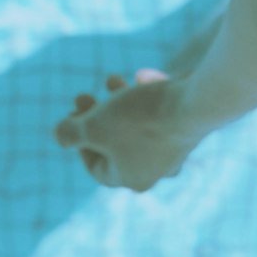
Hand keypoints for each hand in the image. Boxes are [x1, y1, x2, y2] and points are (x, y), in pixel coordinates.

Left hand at [53, 69, 200, 192]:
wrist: (195, 102)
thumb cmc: (140, 119)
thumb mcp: (92, 126)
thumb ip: (69, 134)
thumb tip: (60, 135)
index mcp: (131, 178)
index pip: (96, 167)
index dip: (78, 141)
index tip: (73, 116)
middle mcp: (156, 170)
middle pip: (116, 144)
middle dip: (97, 117)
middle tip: (84, 95)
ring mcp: (175, 149)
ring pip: (136, 125)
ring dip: (119, 101)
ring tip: (111, 79)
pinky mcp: (189, 128)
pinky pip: (159, 113)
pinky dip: (147, 96)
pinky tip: (144, 77)